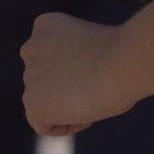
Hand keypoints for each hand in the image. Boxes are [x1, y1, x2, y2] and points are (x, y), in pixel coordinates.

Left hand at [22, 10, 150, 137]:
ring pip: (46, 104)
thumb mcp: (92, 48)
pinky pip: (43, 125)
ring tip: (94, 97)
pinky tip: (86, 113)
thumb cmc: (123, 55)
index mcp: (44, 28)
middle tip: (98, 88)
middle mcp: (30, 49)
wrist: (124, 62)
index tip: (99, 72)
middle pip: (47, 84)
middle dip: (70, 90)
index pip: (51, 60)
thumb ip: (74, 63)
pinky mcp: (32, 101)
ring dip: (69, 107)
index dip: (77, 73)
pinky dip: (66, 126)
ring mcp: (29, 75)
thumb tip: (71, 87)